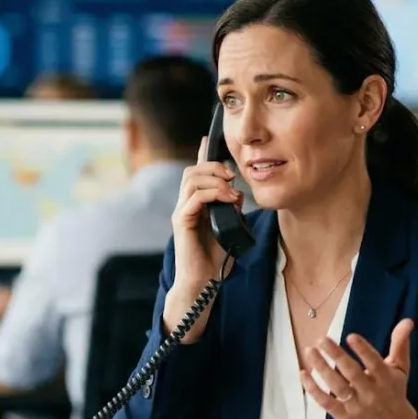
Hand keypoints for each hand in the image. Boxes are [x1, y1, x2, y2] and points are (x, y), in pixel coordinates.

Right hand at [161, 140, 240, 342]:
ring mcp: (182, 212)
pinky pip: (194, 197)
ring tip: (231, 190)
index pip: (197, 172)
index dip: (203, 153)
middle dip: (214, 166)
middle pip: (193, 170)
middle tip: (232, 176)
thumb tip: (236, 194)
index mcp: (196, 204)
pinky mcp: (182, 221)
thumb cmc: (216, 258)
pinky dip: (212, 193)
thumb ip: (231, 209)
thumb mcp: (230, 227)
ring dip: (214, 178)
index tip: (209, 136)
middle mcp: (185, 204)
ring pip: (192, 179)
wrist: (204, 282)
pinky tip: (227, 199)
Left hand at [299, 318, 417, 418]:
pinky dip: (313, 390)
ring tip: (310, 351)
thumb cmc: (394, 391)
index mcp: (385, 378)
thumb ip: (400, 344)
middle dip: (337, 355)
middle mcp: (370, 392)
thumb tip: (408, 320)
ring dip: (322, 369)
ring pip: (337, 386)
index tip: (350, 336)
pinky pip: (326, 402)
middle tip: (322, 339)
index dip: (363, 350)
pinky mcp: (343, 415)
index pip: (374, 363)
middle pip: (352, 373)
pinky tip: (303, 374)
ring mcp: (356, 405)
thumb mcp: (400, 368)